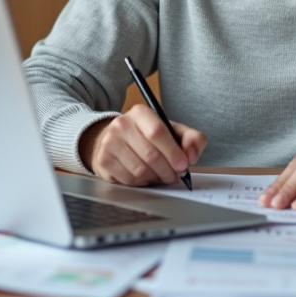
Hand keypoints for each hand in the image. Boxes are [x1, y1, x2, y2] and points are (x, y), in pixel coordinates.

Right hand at [78, 107, 206, 186]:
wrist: (114, 140)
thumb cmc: (146, 136)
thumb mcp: (171, 131)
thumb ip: (191, 139)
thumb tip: (191, 155)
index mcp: (140, 113)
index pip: (158, 132)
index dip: (173, 152)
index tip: (183, 165)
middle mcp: (121, 125)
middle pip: (150, 155)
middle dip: (167, 170)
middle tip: (174, 175)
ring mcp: (110, 143)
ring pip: (140, 170)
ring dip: (155, 178)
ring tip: (160, 175)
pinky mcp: (103, 161)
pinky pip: (129, 180)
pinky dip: (142, 183)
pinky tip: (145, 177)